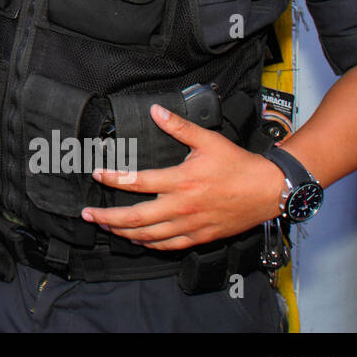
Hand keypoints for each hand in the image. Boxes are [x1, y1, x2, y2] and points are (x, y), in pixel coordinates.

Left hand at [81, 105, 284, 249]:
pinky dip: (150, 244)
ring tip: (107, 228)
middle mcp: (182, 206)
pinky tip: (139, 240)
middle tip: (88, 215)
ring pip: (149, 236)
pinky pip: (169, 246)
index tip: (98, 175)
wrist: (268, 190)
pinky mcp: (200, 236)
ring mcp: (191, 225)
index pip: (138, 182)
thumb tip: (155, 111)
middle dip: (108, 218)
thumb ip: (179, 127)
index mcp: (181, 181)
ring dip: (124, 233)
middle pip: (136, 218)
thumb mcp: (208, 140)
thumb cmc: (239, 165)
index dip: (114, 179)